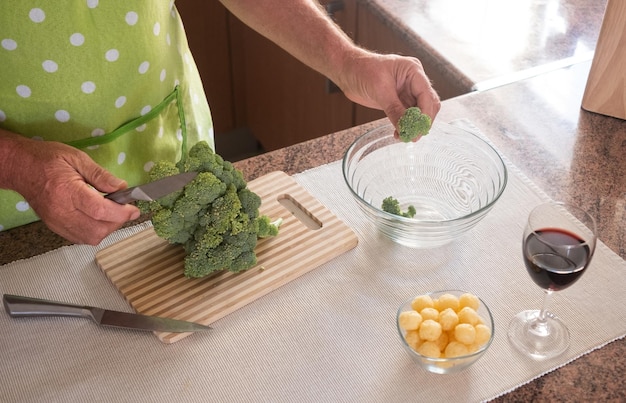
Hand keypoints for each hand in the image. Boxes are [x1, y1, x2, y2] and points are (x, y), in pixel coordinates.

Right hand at [1, 133, 139, 244]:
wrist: (20, 167)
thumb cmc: (47, 159)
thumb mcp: (77, 158)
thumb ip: (101, 175)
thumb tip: (122, 188)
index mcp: (67, 191)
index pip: (100, 210)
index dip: (121, 213)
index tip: (134, 208)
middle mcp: (61, 211)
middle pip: (97, 230)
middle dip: (117, 222)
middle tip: (123, 208)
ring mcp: (56, 222)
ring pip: (90, 238)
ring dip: (107, 229)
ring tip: (110, 213)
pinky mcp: (54, 227)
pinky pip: (80, 238)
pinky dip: (94, 231)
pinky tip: (97, 218)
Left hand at [336, 52, 440, 134]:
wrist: (348, 71)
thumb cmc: (363, 70)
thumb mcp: (380, 90)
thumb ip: (394, 109)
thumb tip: (405, 128)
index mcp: (413, 71)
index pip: (426, 94)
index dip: (425, 113)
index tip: (419, 128)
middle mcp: (413, 81)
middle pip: (427, 104)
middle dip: (422, 121)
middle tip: (413, 136)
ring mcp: (407, 91)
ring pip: (419, 112)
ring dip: (413, 125)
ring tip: (404, 137)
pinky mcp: (399, 101)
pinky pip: (407, 116)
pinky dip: (405, 125)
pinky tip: (399, 134)